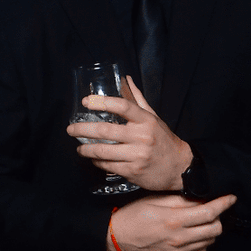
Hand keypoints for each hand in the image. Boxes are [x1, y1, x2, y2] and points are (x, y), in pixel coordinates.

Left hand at [69, 76, 192, 190]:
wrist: (180, 167)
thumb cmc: (163, 139)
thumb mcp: (153, 117)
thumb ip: (137, 99)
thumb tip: (125, 79)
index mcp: (146, 120)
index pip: (122, 106)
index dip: (102, 102)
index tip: (86, 102)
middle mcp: (141, 137)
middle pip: (104, 131)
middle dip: (82, 129)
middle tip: (70, 129)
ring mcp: (137, 155)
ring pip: (102, 151)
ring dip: (85, 149)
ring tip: (79, 147)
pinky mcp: (133, 171)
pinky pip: (107, 166)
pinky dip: (96, 162)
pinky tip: (93, 158)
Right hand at [107, 193, 236, 250]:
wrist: (117, 238)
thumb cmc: (134, 215)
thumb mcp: (155, 200)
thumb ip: (180, 200)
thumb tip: (201, 199)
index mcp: (174, 220)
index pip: (210, 212)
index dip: (224, 204)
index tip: (231, 198)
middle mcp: (179, 238)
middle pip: (215, 229)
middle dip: (218, 217)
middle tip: (210, 210)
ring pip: (210, 242)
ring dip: (210, 230)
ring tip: (200, 222)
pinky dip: (202, 243)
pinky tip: (193, 235)